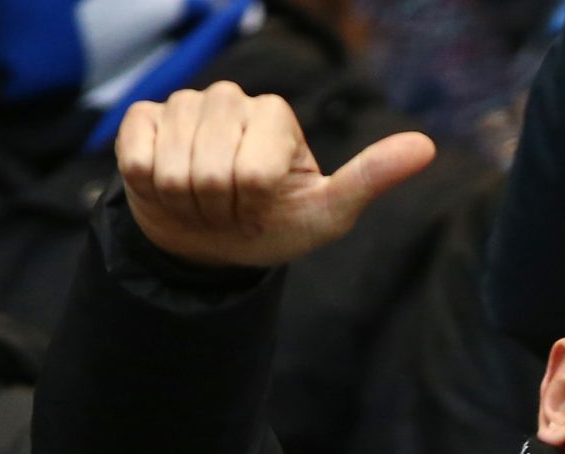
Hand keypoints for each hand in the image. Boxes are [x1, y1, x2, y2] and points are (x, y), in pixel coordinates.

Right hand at [117, 82, 434, 268]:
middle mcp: (229, 98)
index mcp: (274, 114)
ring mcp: (182, 104)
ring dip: (187, 201)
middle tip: (231, 208)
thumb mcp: (329, 212)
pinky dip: (151, 188)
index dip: (254, 203)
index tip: (262, 205)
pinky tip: (168, 186)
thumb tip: (426, 146)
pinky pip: (137, 158)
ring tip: (203, 200)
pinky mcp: (142, 118)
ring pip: (172, 168)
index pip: (253, 172)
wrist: (215, 243)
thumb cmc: (276, 225)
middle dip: (221, 206)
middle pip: (213, 171)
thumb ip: (371, 177)